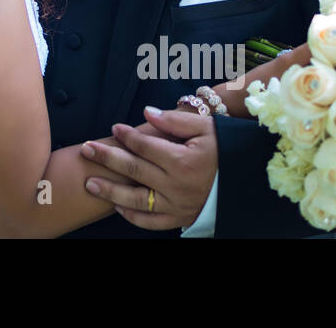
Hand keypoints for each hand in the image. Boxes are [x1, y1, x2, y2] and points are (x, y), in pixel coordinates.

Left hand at [80, 106, 216, 230]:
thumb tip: (147, 112)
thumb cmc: (226, 150)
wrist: (248, 181)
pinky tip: (117, 207)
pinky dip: (133, 217)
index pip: (145, 146)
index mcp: (183, 160)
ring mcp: (177, 205)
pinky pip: (152, 222)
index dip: (127, 136)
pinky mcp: (181, 219)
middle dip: (107, 158)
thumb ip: (175, 120)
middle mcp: (177, 185)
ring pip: (137, 200)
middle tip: (87, 149)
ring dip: (111, 191)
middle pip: (134, 170)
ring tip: (90, 182)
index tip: (114, 128)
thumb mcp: (206, 128)